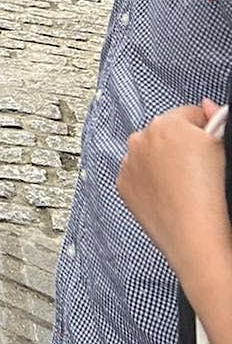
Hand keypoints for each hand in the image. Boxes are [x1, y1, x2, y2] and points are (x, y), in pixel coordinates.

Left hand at [118, 103, 231, 279]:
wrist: (196, 236)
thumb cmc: (213, 194)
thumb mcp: (222, 148)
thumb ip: (214, 120)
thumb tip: (208, 106)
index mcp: (168, 124)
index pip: (189, 115)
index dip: (204, 130)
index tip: (208, 145)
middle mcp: (142, 138)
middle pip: (164, 132)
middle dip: (178, 144)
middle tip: (196, 168)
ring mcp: (129, 162)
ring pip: (147, 152)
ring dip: (160, 161)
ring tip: (182, 184)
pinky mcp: (123, 184)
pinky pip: (136, 174)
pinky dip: (147, 180)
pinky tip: (167, 195)